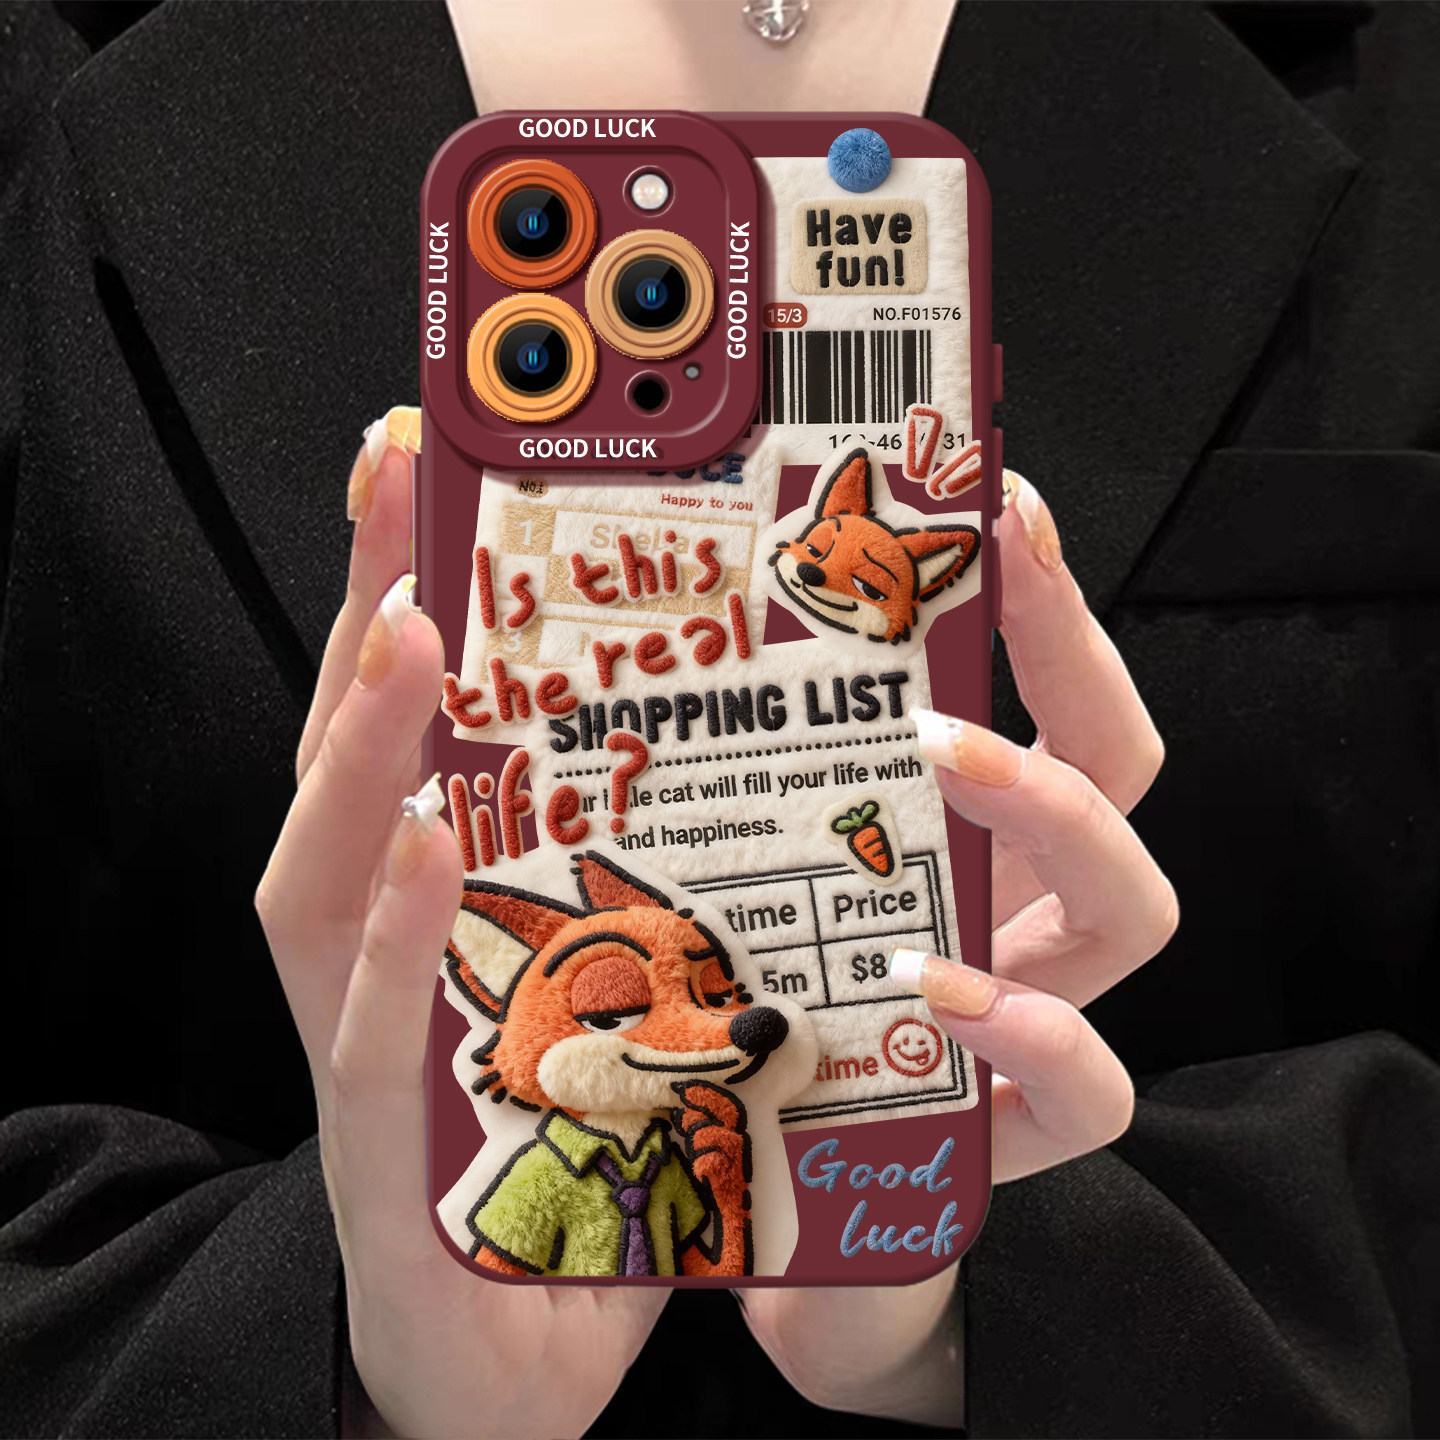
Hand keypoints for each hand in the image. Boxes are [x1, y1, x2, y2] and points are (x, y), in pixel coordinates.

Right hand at [256, 417, 666, 1438]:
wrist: (524, 1356)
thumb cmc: (573, 1155)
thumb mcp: (617, 987)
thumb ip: (639, 875)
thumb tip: (720, 737)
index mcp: (434, 907)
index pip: (413, 732)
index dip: (402, 592)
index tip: (420, 465)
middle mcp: (373, 955)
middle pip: (350, 766)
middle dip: (369, 621)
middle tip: (392, 478)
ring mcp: (364, 1048)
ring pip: (333, 878)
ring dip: (368, 751)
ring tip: (409, 633)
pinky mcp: (390, 1162)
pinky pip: (384, 1037)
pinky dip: (400, 939)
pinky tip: (426, 845)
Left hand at [740, 471, 1177, 1425]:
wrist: (726, 1213)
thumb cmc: (717, 1027)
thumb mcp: (707, 878)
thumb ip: (690, 781)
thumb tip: (616, 626)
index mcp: (944, 841)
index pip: (1036, 693)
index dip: (1034, 596)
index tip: (998, 494)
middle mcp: (1012, 912)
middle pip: (1113, 766)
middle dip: (1070, 652)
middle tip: (1000, 567)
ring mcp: (1028, 1017)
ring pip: (1133, 906)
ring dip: (1054, 815)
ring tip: (949, 757)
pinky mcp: (1009, 1137)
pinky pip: (1085, 1085)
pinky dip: (1033, 1032)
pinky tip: (943, 988)